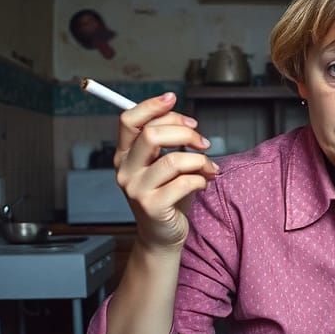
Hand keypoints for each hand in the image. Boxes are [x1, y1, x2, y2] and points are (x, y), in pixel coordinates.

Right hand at [114, 92, 217, 251]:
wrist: (163, 236)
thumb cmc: (169, 195)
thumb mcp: (165, 163)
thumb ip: (169, 141)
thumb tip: (185, 121)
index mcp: (125, 154)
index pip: (128, 120)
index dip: (151, 105)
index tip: (172, 98)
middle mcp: (125, 170)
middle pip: (151, 134)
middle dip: (184, 132)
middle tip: (202, 142)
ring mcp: (135, 189)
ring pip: (173, 160)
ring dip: (199, 160)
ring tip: (209, 167)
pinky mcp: (152, 207)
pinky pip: (184, 183)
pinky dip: (201, 179)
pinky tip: (204, 183)